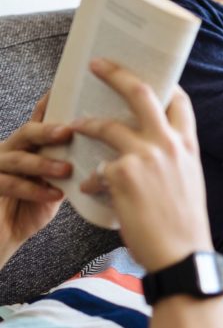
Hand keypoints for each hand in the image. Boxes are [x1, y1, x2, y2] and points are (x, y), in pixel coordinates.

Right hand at [0, 94, 71, 264]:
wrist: (5, 237)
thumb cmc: (34, 207)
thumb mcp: (58, 181)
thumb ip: (72, 162)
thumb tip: (107, 150)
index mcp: (31, 144)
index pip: (41, 118)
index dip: (52, 102)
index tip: (69, 90)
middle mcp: (12, 150)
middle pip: (28, 132)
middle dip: (48, 130)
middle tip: (68, 132)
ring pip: (18, 158)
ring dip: (43, 163)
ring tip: (65, 169)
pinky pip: (10, 184)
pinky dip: (34, 190)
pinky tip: (54, 195)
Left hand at [74, 59, 211, 271]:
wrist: (182, 253)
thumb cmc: (185, 222)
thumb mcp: (188, 180)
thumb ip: (172, 157)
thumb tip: (148, 147)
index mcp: (187, 144)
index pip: (179, 101)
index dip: (164, 84)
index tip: (151, 76)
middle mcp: (168, 143)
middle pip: (140, 93)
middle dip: (116, 74)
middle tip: (98, 64)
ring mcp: (146, 156)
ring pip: (107, 126)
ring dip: (87, 125)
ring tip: (75, 126)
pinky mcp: (123, 175)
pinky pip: (97, 169)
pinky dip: (91, 180)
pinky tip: (89, 191)